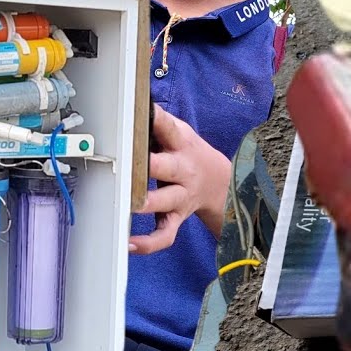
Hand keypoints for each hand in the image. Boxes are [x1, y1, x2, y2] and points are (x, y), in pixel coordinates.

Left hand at [131, 104, 231, 253]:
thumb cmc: (190, 154)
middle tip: (129, 163)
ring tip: (128, 205)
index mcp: (181, 145)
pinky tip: (130, 243)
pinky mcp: (177, 217)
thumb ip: (158, 124)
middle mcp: (182, 170)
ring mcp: (181, 196)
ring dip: (147, 202)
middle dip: (149, 164)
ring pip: (164, 201)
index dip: (156, 119)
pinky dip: (149, 242)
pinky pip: (165, 233)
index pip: (168, 128)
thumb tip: (130, 107)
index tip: (142, 111)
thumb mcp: (181, 134)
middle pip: (165, 166)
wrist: (222, 183)